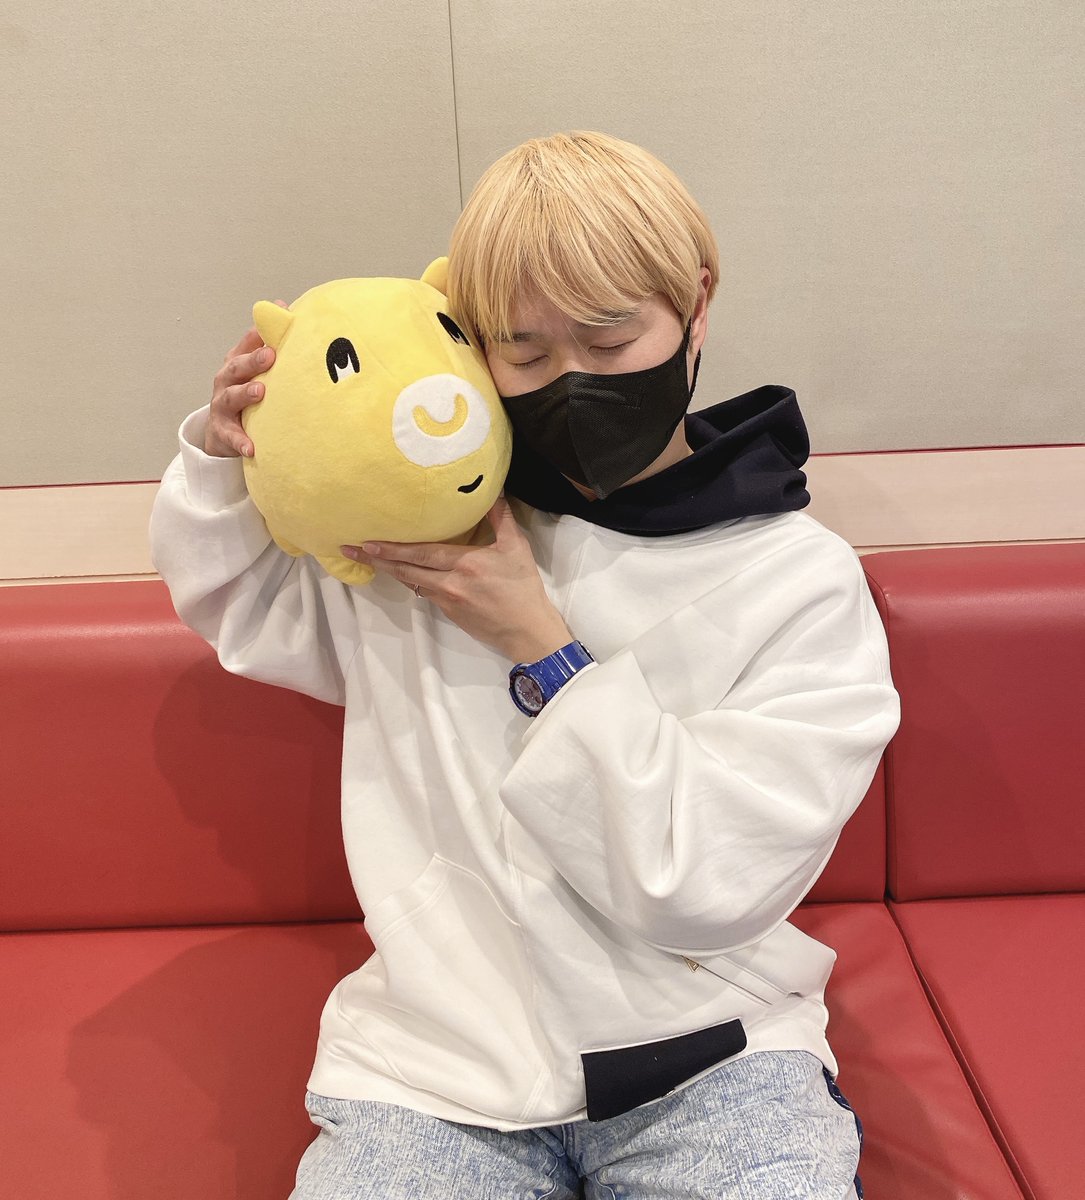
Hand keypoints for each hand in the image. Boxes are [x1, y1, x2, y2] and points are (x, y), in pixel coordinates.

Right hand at [204, 305, 285, 457]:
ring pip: (230, 397)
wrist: (223, 432)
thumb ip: (269, 344)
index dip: (262, 331)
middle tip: (271, 356)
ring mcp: (222, 405)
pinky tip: (252, 448)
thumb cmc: (247, 393)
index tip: (280, 318)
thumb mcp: (257, 370)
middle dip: (253, 360)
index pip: (248, 342)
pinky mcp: (222, 431)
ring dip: (244, 394)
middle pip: (236, 366)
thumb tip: (284, 307)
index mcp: (237, 362)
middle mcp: (226, 380)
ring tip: (260, 392)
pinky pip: (231, 436)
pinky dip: (240, 441)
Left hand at [342, 497, 573, 662]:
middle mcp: (450, 583)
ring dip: (388, 570)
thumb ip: (500, 518)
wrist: (526, 630)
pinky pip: (423, 591)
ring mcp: (446, 600)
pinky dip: (408, 579)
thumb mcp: (516, 547)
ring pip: (411, 582)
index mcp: (466, 564)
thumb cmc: (523, 587)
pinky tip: (398, 571)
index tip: (370, 542)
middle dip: (377, 559)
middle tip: (351, 549)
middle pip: (406, 569)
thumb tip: (492, 491)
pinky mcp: (448, 613)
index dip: (394, 548)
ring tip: (365, 559)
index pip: (422, 553)